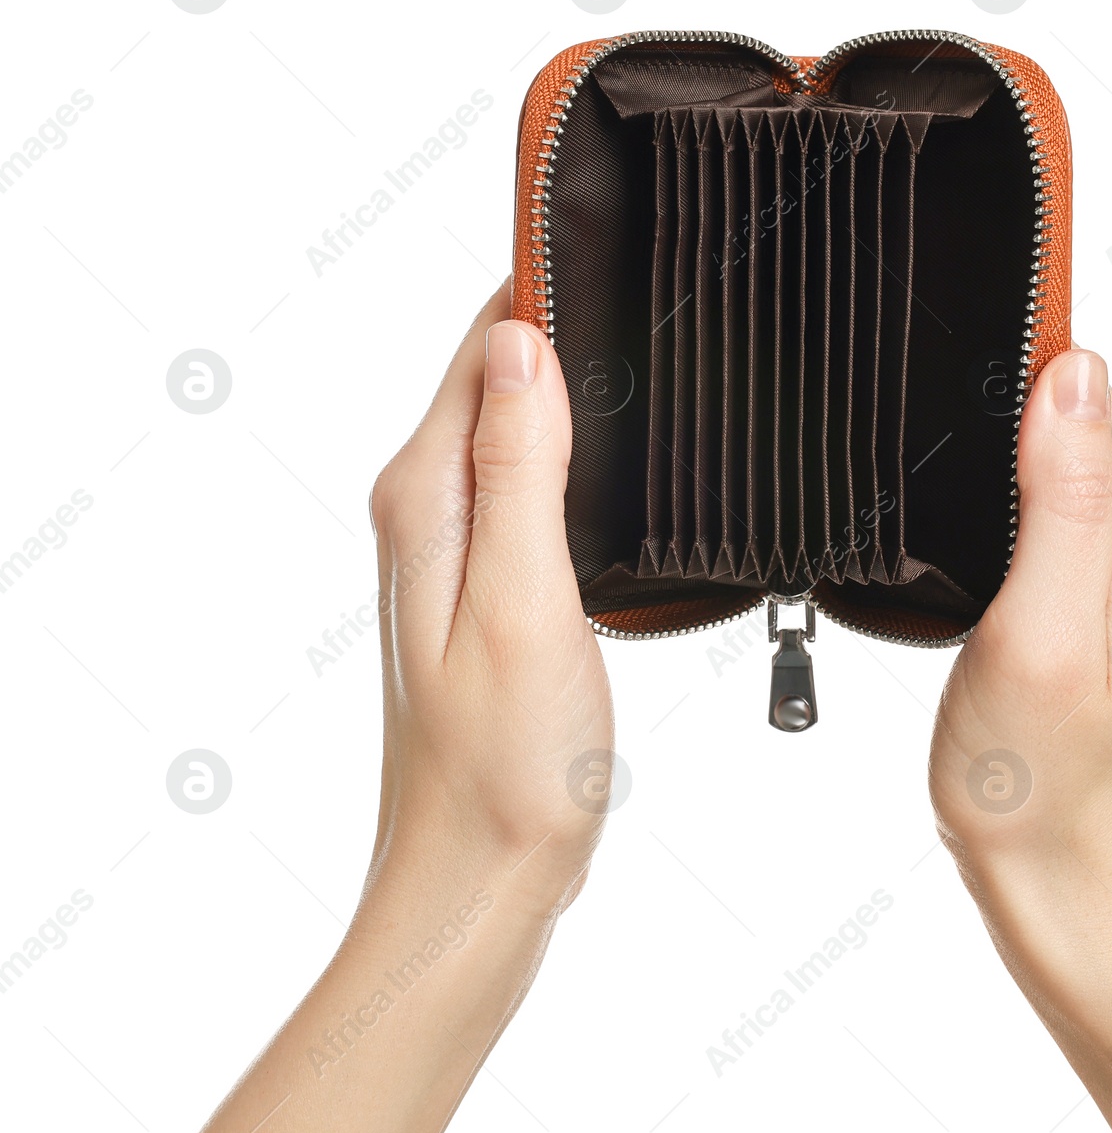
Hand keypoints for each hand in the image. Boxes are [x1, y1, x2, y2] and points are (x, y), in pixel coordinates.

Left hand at [366, 278, 612, 917]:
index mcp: (426, 499)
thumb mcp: (521, 602)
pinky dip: (575, 460)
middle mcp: (428, 514)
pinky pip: (530, 490)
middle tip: (664, 302)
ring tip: (656, 363)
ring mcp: (457, 556)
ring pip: (518, 432)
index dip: (547, 291)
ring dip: (575, 395)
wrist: (480, 880)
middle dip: (569, 333)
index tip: (622, 252)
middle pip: (497, 378)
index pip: (482, 345)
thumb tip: (517, 339)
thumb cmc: (503, 765)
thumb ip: (516, 468)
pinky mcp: (491, 593)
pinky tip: (621, 466)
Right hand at [928, 349, 1111, 1132]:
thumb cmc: (1041, 779)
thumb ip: (1065, 498)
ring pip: (1055, 455)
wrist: (1071, 869)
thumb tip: (1072, 372)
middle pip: (1064, 413)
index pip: (1071, 383)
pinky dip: (1014, 529)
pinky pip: (1062, 498)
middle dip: (995, 468)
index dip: (994, 417)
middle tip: (976, 574)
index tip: (963, 491)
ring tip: (987, 598)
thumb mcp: (1036, 635)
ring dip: (1001, 504)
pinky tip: (1000, 598)